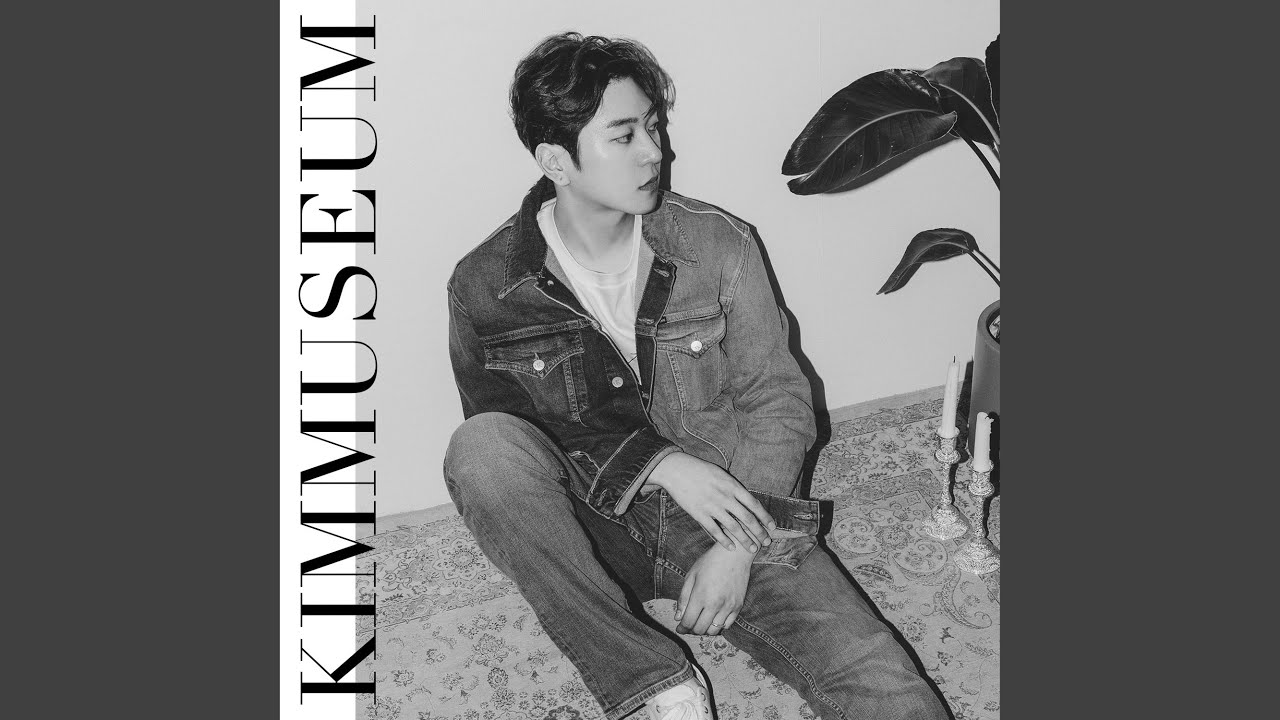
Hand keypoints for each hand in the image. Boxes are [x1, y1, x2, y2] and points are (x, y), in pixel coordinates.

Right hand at [646, 452, 775, 551]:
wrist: (677, 470)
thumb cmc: (701, 471)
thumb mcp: (722, 474)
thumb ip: (734, 487)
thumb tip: (747, 500)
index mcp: (732, 485)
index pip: (754, 504)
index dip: (765, 517)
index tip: (772, 526)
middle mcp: (725, 497)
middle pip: (747, 518)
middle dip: (759, 532)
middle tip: (767, 542)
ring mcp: (712, 506)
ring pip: (733, 527)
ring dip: (745, 540)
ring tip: (753, 549)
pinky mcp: (699, 513)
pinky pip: (715, 530)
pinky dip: (724, 540)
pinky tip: (731, 548)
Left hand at [675, 543, 752, 634]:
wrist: (735, 555)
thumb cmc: (710, 562)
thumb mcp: (691, 576)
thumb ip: (683, 598)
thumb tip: (678, 618)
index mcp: (700, 596)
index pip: (688, 621)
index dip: (682, 628)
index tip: (679, 628)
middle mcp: (715, 604)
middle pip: (700, 629)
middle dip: (691, 630)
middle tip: (688, 625)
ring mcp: (728, 606)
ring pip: (714, 631)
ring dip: (705, 630)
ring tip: (700, 622)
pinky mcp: (738, 606)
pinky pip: (727, 625)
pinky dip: (718, 626)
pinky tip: (713, 618)